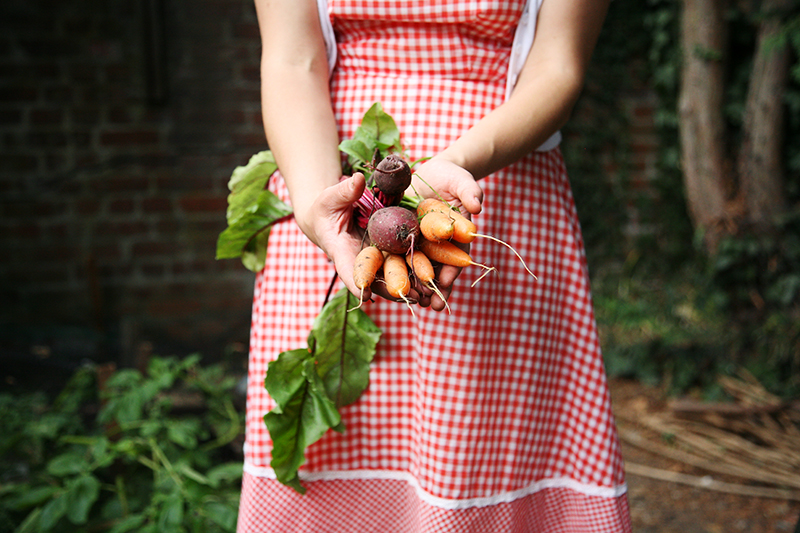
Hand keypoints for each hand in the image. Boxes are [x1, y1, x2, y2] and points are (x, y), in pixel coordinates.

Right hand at [294, 173, 427, 306]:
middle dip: (391, 289)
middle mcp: (362, 261)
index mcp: (342, 252)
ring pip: (393, 275)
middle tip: (406, 296)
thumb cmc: (327, 207)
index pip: (348, 270)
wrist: (334, 215)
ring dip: (409, 286)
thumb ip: (344, 192)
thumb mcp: (332, 198)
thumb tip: (358, 180)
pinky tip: (435, 277)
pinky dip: (417, 270)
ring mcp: (378, 259)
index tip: (365, 294)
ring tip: (425, 294)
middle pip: (376, 280)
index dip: (357, 281)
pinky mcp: (391, 252)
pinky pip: (404, 262)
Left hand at [407, 157, 483, 311]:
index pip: (457, 254)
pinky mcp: (402, 239)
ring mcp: (420, 243)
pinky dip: (396, 272)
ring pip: (419, 268)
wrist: (430, 173)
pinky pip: (398, 257)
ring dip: (417, 287)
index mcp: (456, 235)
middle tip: (434, 305)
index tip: (449, 279)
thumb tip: (478, 207)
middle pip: (438, 268)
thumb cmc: (452, 178)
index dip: (454, 267)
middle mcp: (438, 244)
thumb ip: (470, 192)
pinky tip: (390, 288)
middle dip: (436, 287)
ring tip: (415, 305)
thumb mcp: (462, 181)